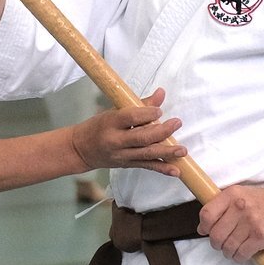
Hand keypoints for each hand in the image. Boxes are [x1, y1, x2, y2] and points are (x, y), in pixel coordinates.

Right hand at [70, 88, 184, 176]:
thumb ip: (140, 105)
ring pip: (147, 154)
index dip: (147, 114)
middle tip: (177, 123)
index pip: (131, 118)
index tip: (160, 110)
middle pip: (142, 137)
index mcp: (111, 123)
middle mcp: (116, 141)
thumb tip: (161, 93)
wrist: (81, 149)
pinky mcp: (127, 165)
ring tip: (182, 150)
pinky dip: (162, 169)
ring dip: (167, 152)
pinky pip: (147, 167)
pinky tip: (176, 171)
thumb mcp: (114, 111)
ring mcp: (122, 155)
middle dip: (162, 131)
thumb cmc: (98, 126)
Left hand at [197, 183, 263, 261]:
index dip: (204, 227)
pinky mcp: (260, 237)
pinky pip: (241, 254)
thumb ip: (222, 207)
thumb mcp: (243, 195)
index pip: (207, 214)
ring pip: (227, 246)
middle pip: (215, 234)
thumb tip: (202, 227)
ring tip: (233, 249)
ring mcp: (251, 223)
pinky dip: (239, 257)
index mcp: (233, 194)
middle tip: (222, 243)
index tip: (206, 231)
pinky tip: (242, 254)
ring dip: (227, 252)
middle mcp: (240, 207)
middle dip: (216, 243)